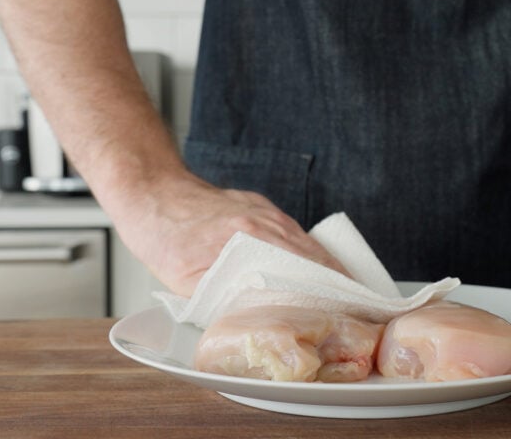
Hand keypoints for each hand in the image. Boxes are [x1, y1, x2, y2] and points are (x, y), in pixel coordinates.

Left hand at [112, 174, 349, 296]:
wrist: (151, 192)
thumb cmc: (163, 234)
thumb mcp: (184, 279)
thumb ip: (222, 297)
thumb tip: (251, 320)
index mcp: (249, 238)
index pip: (305, 270)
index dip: (330, 294)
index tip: (349, 313)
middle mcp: (265, 223)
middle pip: (317, 258)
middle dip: (341, 287)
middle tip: (359, 313)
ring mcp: (267, 213)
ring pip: (311, 246)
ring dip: (331, 272)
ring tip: (348, 299)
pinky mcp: (263, 209)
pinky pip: (297, 235)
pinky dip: (313, 255)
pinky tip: (320, 272)